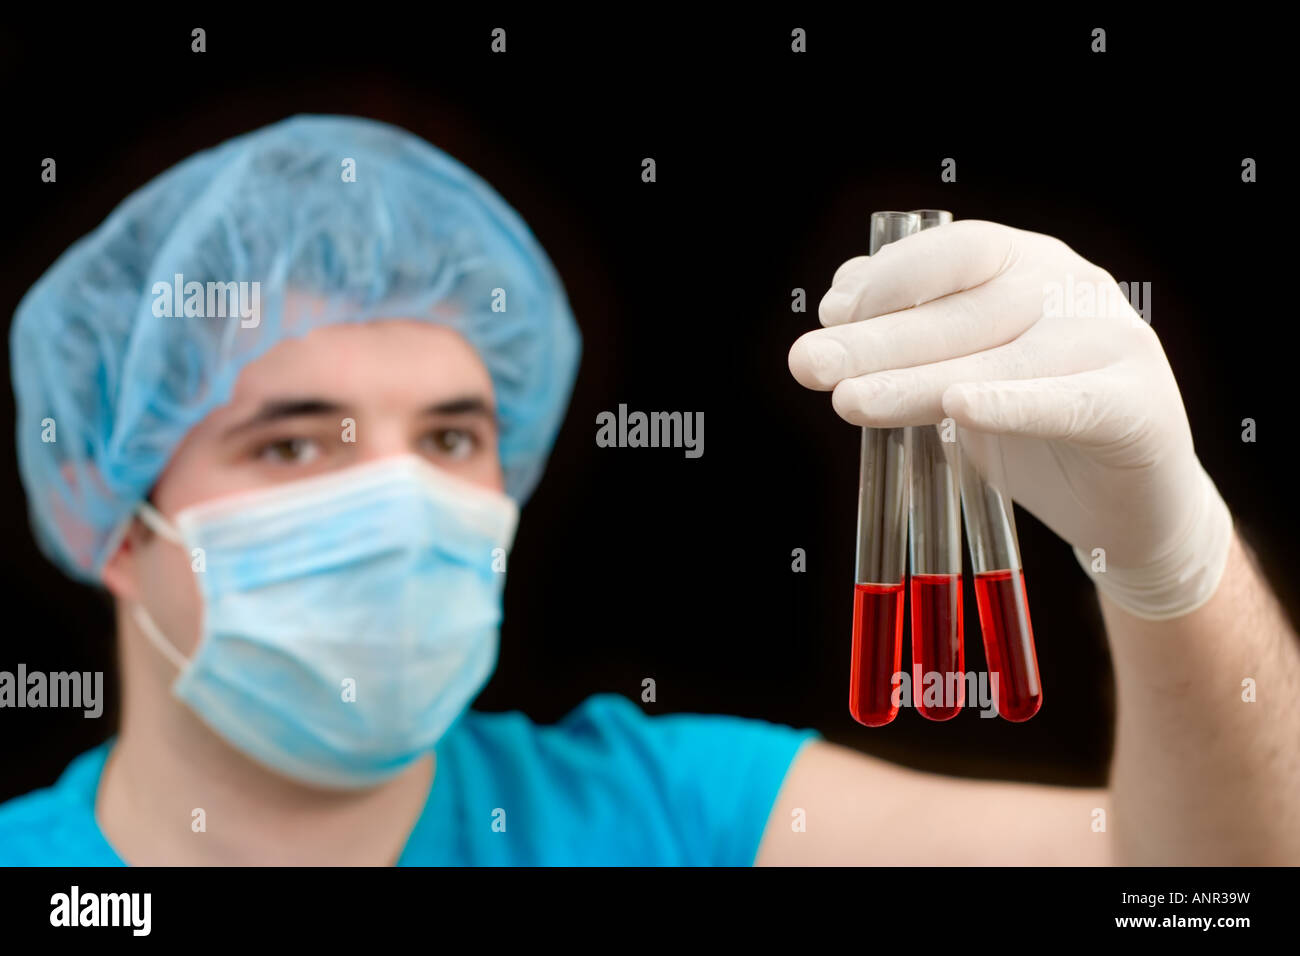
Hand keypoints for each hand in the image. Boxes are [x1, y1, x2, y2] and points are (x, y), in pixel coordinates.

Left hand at [788, 219, 1231, 618]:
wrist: (1126, 504)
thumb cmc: (1031, 429)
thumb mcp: (958, 371)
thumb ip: (908, 336)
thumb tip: (836, 302)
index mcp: (1025, 264)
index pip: (950, 252)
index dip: (886, 281)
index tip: (829, 318)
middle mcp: (1070, 288)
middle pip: (961, 310)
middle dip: (876, 339)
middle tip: (807, 364)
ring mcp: (1110, 342)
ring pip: (999, 359)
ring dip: (916, 380)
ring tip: (849, 400)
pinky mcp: (1135, 407)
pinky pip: (1065, 402)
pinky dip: (1012, 404)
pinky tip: (961, 407)